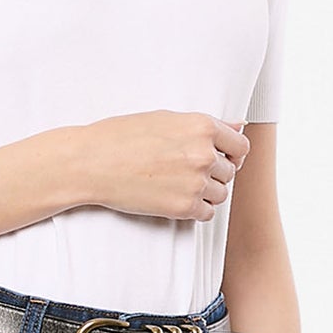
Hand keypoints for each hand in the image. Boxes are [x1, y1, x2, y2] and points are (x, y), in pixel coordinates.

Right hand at [79, 111, 250, 221]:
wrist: (92, 162)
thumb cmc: (123, 136)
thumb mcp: (167, 118)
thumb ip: (206, 125)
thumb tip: (238, 125)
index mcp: (203, 126)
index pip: (240, 145)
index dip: (231, 153)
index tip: (220, 158)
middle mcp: (204, 154)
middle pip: (230, 171)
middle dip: (214, 172)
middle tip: (186, 171)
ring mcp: (195, 183)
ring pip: (220, 194)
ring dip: (206, 192)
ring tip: (179, 185)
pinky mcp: (183, 208)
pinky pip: (207, 213)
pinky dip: (196, 209)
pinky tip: (176, 199)